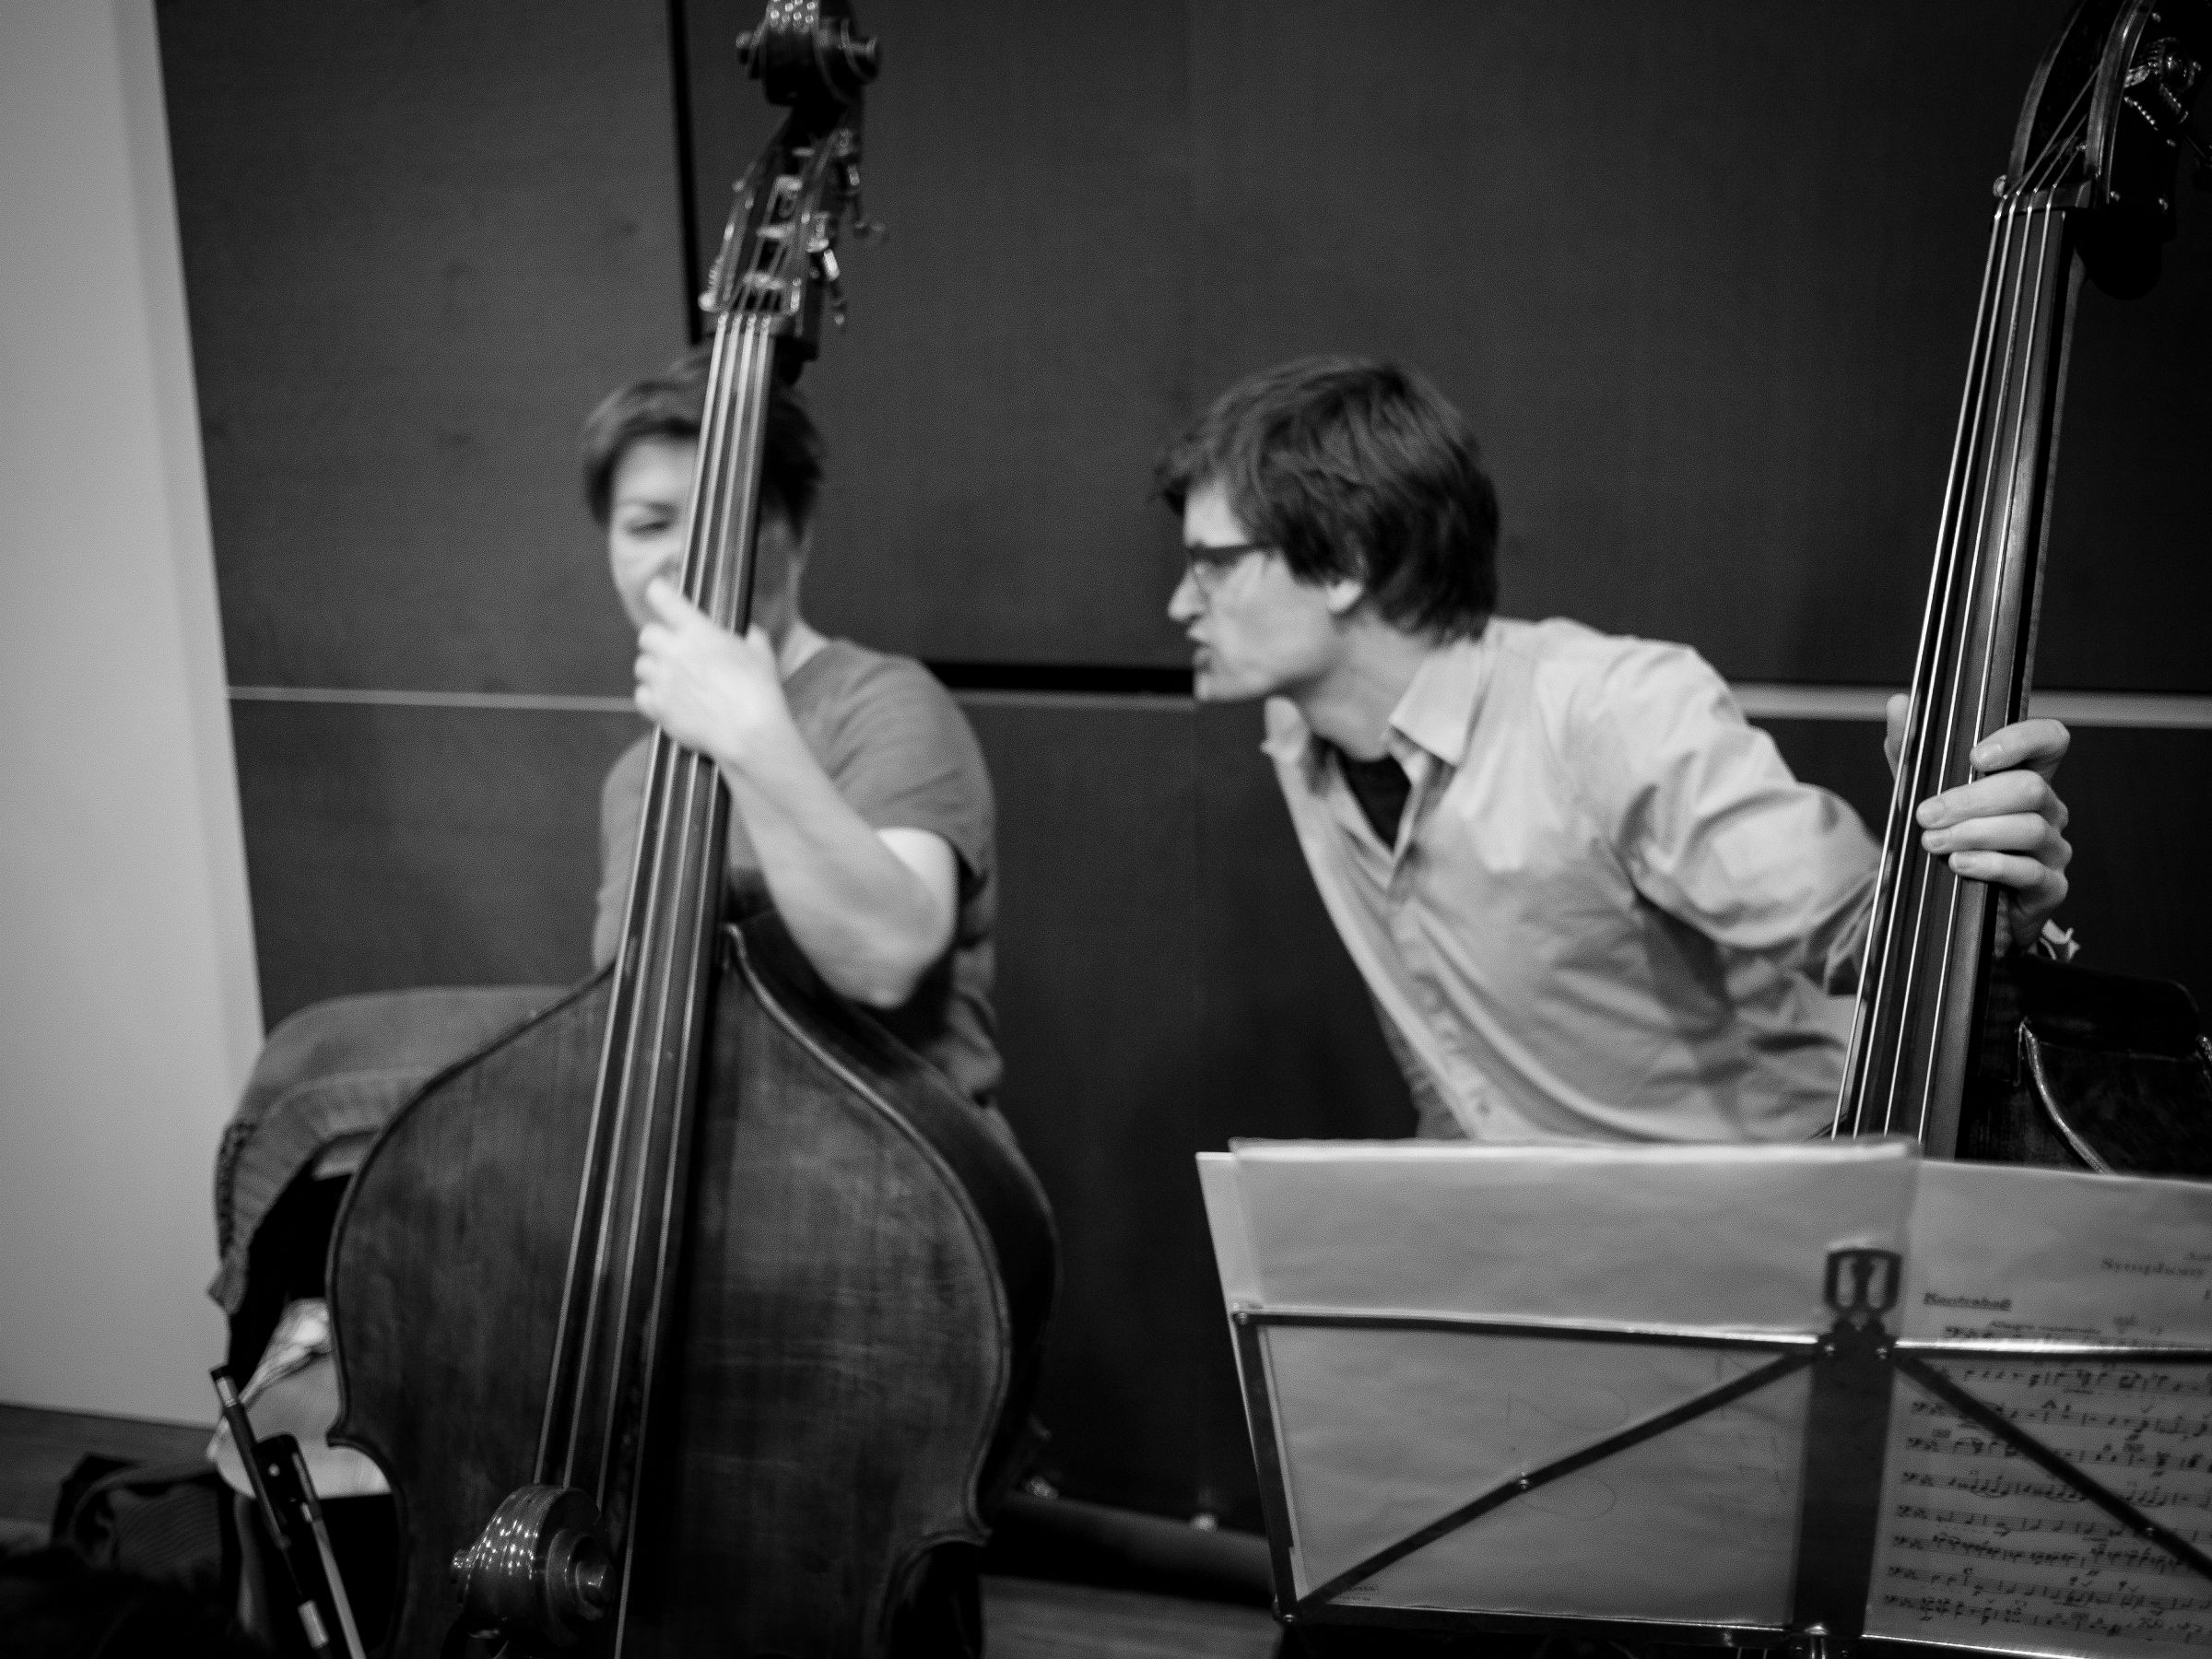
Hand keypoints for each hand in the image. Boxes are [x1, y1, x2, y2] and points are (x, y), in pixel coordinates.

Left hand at [634, 578, 790, 772]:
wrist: (748, 733)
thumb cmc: (758, 692)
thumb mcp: (761, 655)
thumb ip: (751, 637)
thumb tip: (750, 634)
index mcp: (698, 632)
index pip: (662, 597)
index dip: (659, 593)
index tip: (660, 593)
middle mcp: (674, 652)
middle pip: (646, 634)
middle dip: (658, 640)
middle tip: (673, 649)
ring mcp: (663, 681)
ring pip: (641, 665)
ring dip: (654, 668)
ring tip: (672, 678)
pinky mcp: (658, 708)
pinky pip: (641, 695)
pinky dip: (651, 696)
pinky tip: (668, 699)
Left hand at [1885, 695, 2071, 950]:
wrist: (1950, 914)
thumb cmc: (1946, 845)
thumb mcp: (1921, 795)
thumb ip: (1912, 752)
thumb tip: (1900, 704)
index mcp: (2023, 778)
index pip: (2049, 741)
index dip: (2022, 740)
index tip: (1976, 756)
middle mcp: (2048, 810)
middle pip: (2028, 788)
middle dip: (1971, 799)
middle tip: (1926, 814)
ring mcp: (2052, 850)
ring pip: (2028, 827)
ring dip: (1973, 832)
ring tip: (1933, 842)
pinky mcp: (2049, 888)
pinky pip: (2028, 871)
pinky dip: (1989, 864)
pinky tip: (1959, 865)